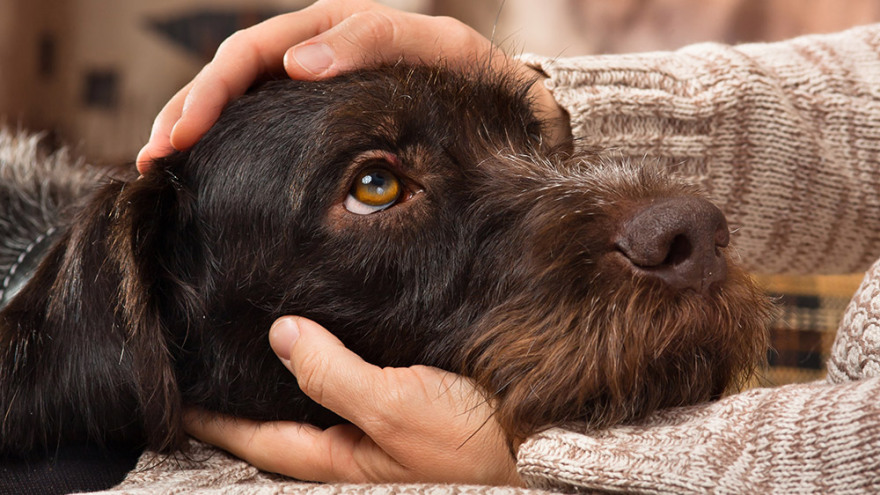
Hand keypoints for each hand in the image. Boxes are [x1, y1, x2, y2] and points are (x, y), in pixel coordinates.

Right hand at [136, 0, 569, 171]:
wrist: (506, 106)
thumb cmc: (476, 79)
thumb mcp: (439, 50)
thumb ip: (374, 42)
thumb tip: (296, 63)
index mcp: (335, 29)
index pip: (253, 51)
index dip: (214, 90)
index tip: (184, 135)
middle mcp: (315, 51)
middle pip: (232, 72)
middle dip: (188, 111)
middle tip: (155, 158)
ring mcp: (315, 83)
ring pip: (239, 97)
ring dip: (193, 125)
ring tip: (158, 166)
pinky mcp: (320, 116)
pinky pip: (263, 121)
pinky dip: (227, 141)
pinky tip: (203, 167)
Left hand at [184, 316, 520, 485]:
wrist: (542, 438)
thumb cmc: (474, 442)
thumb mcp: (398, 408)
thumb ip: (335, 375)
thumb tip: (281, 335)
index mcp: (342, 457)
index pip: (259, 437)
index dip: (215, 416)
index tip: (178, 387)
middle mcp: (353, 446)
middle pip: (282, 419)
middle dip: (244, 393)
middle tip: (207, 356)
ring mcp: (380, 428)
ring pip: (317, 399)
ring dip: (287, 373)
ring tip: (256, 339)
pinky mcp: (408, 405)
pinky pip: (354, 382)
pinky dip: (330, 362)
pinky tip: (329, 336)